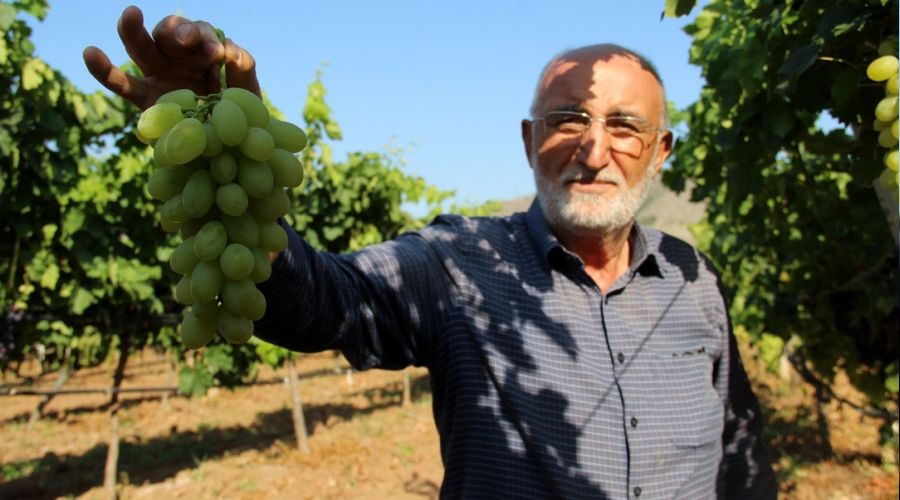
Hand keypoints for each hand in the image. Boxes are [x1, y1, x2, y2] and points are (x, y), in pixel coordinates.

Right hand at [83, 5, 259, 109]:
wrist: (228, 153)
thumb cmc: (240, 120)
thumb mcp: (249, 96)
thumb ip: (243, 72)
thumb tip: (231, 51)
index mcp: (205, 54)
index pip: (201, 34)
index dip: (205, 37)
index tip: (217, 52)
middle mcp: (179, 60)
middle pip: (168, 33)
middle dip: (177, 30)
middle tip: (187, 38)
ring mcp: (158, 76)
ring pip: (140, 46)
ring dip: (134, 29)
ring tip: (132, 14)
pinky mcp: (143, 98)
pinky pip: (119, 82)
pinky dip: (102, 68)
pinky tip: (90, 52)